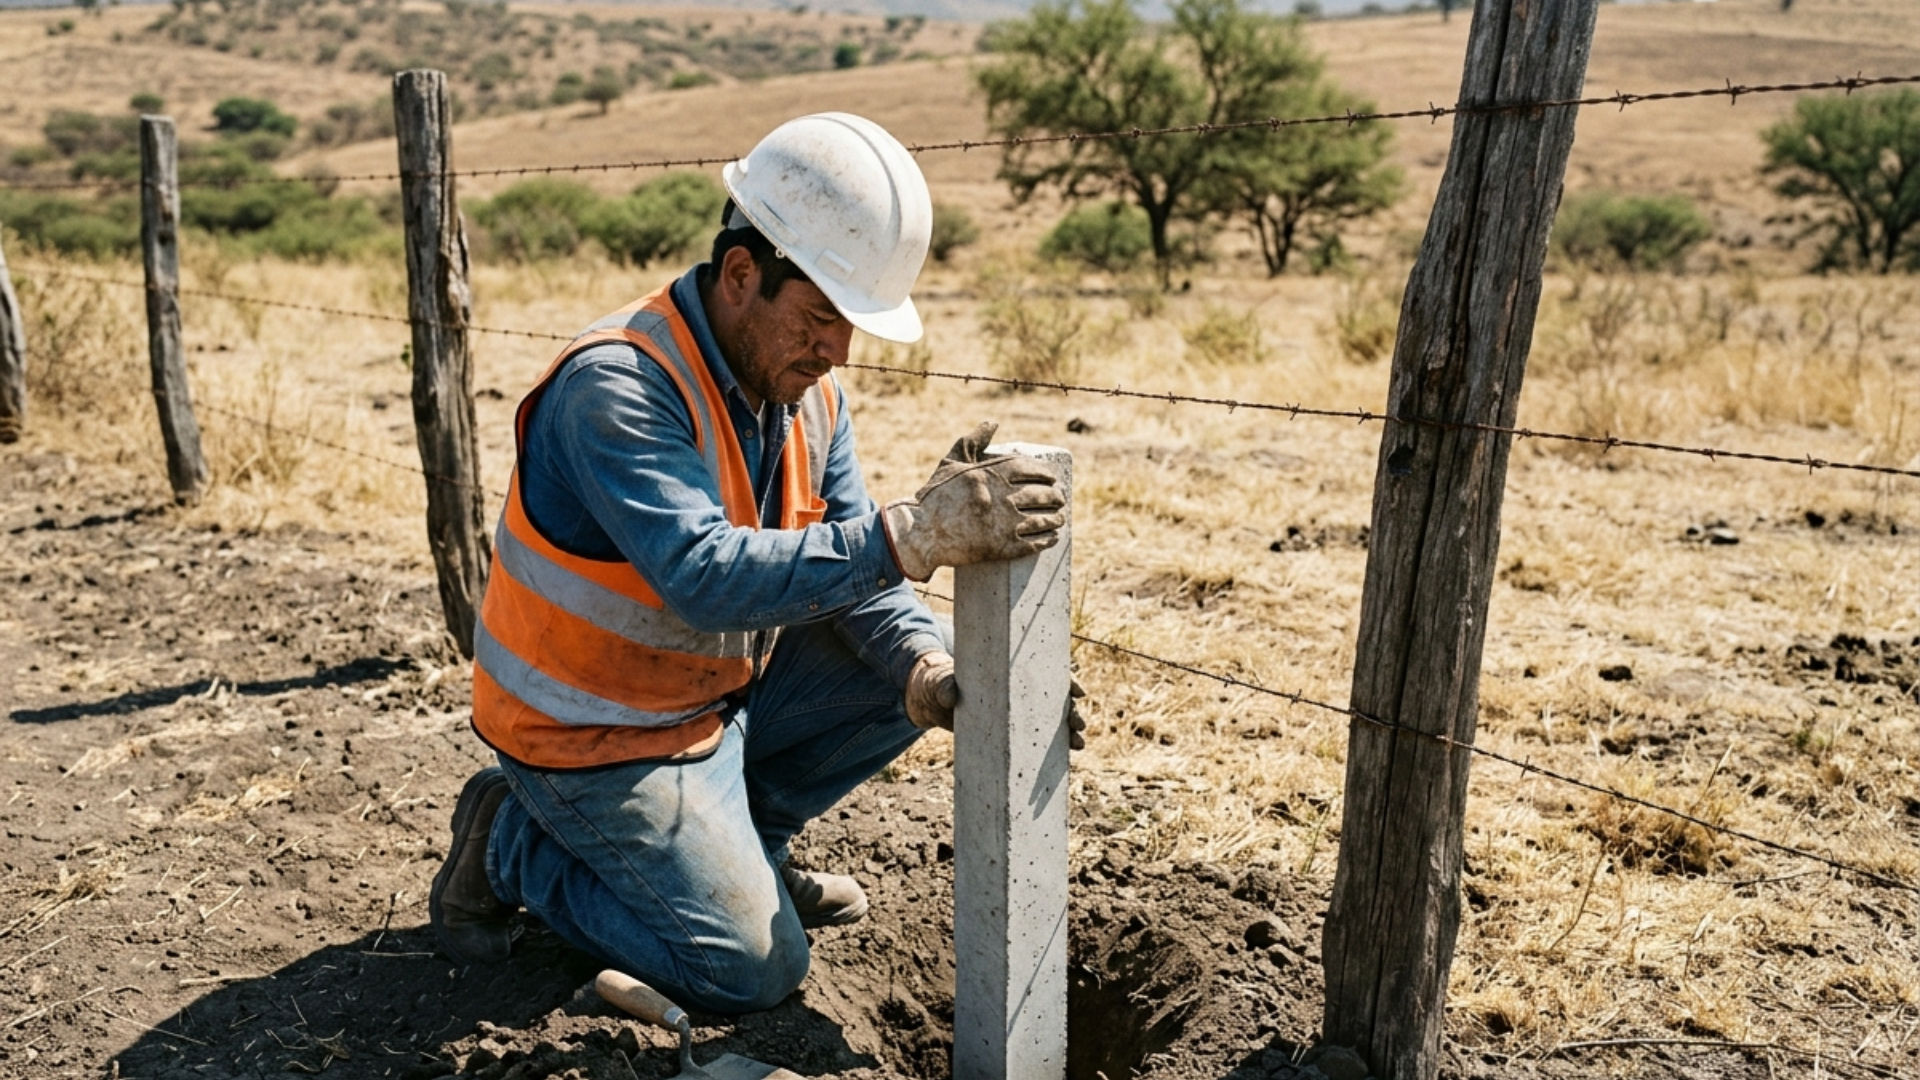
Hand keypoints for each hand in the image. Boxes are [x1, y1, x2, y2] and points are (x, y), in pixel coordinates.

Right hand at [883, 422, 1065, 581]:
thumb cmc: (935, 496)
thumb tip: (992, 423)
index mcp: (992, 473)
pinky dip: (1048, 539)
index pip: (1031, 470)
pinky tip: (1053, 537)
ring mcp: (1004, 523)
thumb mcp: (951, 462)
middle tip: (1059, 499)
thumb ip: (972, 440)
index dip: (1046, 475)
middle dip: (1056, 497)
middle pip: (1041, 495)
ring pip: (1042, 519)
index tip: (1052, 479)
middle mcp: (1002, 496)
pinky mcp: (1002, 547)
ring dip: (1056, 518)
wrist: (920, 532)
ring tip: (1059, 518)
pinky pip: (1035, 543)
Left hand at [905, 652, 1088, 751]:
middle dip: (1071, 710)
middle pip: (1054, 697)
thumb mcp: (940, 683)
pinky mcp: (1010, 730)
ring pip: (1051, 719)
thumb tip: (952, 695)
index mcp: (1008, 671)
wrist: (932, 700)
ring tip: (1078, 744)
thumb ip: (946, 687)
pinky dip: (1053, 746)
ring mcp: (1016, 710)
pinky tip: (1067, 755)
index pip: (1044, 671)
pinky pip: (1036, 737)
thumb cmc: (938, 683)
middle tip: (1078, 724)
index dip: (1066, 680)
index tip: (1077, 692)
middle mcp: (1018, 690)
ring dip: (1069, 731)